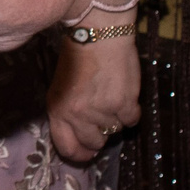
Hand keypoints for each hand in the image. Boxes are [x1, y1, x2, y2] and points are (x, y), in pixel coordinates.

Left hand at [46, 18, 140, 163]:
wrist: (98, 34)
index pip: (67, 148)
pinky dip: (130, 110)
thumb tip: (80, 134)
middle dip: (99, 134)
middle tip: (101, 117)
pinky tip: (124, 94)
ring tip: (110, 96)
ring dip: (115, 118)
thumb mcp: (60, 85)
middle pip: (94, 144)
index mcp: (58, 110)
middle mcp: (78, 115)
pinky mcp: (124, 104)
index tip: (86, 153)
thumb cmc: (77, 55)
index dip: (78, 154)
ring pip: (114, 131)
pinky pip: (131, 120)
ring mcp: (102, 111)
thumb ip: (67, 111)